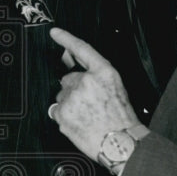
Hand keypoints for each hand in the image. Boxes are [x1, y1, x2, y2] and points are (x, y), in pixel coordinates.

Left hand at [49, 27, 141, 159]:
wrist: (120, 143)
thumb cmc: (121, 120)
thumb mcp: (116, 89)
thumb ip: (96, 78)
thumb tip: (76, 75)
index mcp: (103, 72)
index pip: (81, 49)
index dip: (66, 38)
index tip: (55, 32)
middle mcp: (86, 81)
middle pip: (68, 79)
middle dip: (74, 91)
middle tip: (89, 106)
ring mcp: (72, 96)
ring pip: (62, 96)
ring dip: (69, 105)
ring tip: (87, 117)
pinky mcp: (62, 112)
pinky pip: (56, 111)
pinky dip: (64, 117)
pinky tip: (79, 123)